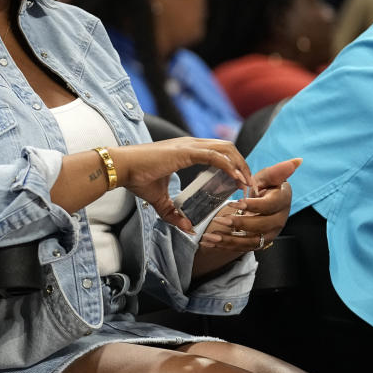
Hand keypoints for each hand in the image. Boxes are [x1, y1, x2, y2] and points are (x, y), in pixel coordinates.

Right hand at [111, 138, 251, 231]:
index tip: (241, 184)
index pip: (219, 152)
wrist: (122, 170)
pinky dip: (229, 166)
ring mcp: (189, 145)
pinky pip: (215, 156)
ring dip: (241, 166)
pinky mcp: (186, 151)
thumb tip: (188, 228)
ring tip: (248, 184)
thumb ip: (173, 214)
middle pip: (228, 148)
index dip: (234, 166)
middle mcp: (191, 144)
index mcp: (187, 150)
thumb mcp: (160, 201)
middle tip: (250, 186)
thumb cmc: (137, 179)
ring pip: (226, 149)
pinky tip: (237, 180)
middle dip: (244, 165)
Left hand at [201, 158, 299, 251]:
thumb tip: (298, 160)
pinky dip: (225, 246)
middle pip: (260, 226)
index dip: (253, 205)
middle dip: (240, 224)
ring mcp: (269, 234)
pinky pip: (242, 248)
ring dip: (230, 240)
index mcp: (282, 202)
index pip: (268, 206)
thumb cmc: (266, 187)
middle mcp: (278, 221)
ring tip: (211, 236)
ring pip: (251, 241)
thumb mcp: (268, 177)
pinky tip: (209, 242)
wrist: (263, 204)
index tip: (235, 203)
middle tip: (221, 220)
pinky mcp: (259, 243)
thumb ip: (278, 171)